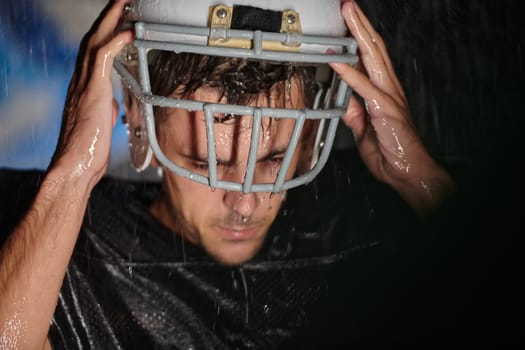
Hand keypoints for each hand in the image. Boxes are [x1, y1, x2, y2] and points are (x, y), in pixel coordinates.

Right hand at [49, 0, 132, 191]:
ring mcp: (84, 84)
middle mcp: (81, 80)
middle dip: (109, 16)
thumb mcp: (101, 120)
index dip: (106, 30)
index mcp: (85, 86)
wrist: (76, 164)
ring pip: (95, 41)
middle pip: (93, 37)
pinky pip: (103, 59)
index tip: (119, 17)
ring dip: (111, 19)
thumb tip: (113, 101)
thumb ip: (106, 105)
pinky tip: (129, 32)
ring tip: (125, 3)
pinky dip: (116, 42)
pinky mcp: (92, 92)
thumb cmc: (88, 148)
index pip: (94, 49)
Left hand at [330, 0, 453, 214]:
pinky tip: (337, 59)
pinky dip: (350, 72)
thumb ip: (354, 112)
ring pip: (373, 57)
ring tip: (347, 14)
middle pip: (374, 48)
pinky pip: (364, 87)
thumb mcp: (364, 129)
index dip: (360, 37)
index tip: (347, 21)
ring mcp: (388, 96)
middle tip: (348, 4)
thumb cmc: (391, 151)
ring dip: (358, 34)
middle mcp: (389, 88)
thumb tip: (344, 99)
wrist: (407, 172)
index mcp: (384, 91)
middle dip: (360, 24)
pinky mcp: (385, 109)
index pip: (371, 57)